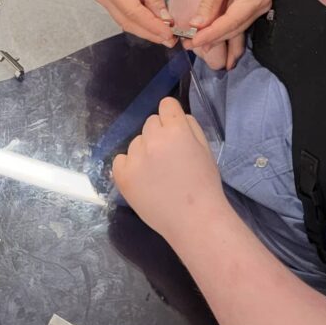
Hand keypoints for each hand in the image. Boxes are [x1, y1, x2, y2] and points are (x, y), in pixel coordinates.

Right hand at [92, 0, 176, 44]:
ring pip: (126, 19)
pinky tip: (155, 21)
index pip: (133, 13)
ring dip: (146, 27)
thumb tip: (164, 20)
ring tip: (166, 32)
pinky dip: (140, 18)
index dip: (152, 27)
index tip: (169, 35)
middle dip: (150, 31)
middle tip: (171, 39)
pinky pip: (124, 11)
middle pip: (127, 21)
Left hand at [112, 97, 227, 246]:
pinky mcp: (122, 176)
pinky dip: (129, 166)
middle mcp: (153, 139)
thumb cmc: (205, 185)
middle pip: (150, 122)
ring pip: (136, 142)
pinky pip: (120, 159)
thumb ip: (190, 127)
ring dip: (145, 151)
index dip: (172, 117)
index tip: (176, 132)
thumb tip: (174, 117)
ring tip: (157, 173)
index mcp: (176, 130)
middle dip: (159, 134)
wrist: (194, 220)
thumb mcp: (205, 148)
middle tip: (169, 157)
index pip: (166, 105)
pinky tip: (142, 179)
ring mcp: (135, 158)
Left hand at [187, 0, 271, 68]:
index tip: (192, 42)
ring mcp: (259, 6)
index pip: (230, 23)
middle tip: (188, 45)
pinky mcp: (252, 5)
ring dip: (217, 37)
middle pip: (234, 29)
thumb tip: (197, 27)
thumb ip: (208, 6)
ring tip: (197, 46)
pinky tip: (212, 41)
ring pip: (235, 28)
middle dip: (211, 38)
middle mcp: (261, 6)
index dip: (210, 35)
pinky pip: (237, 21)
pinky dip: (224, 29)